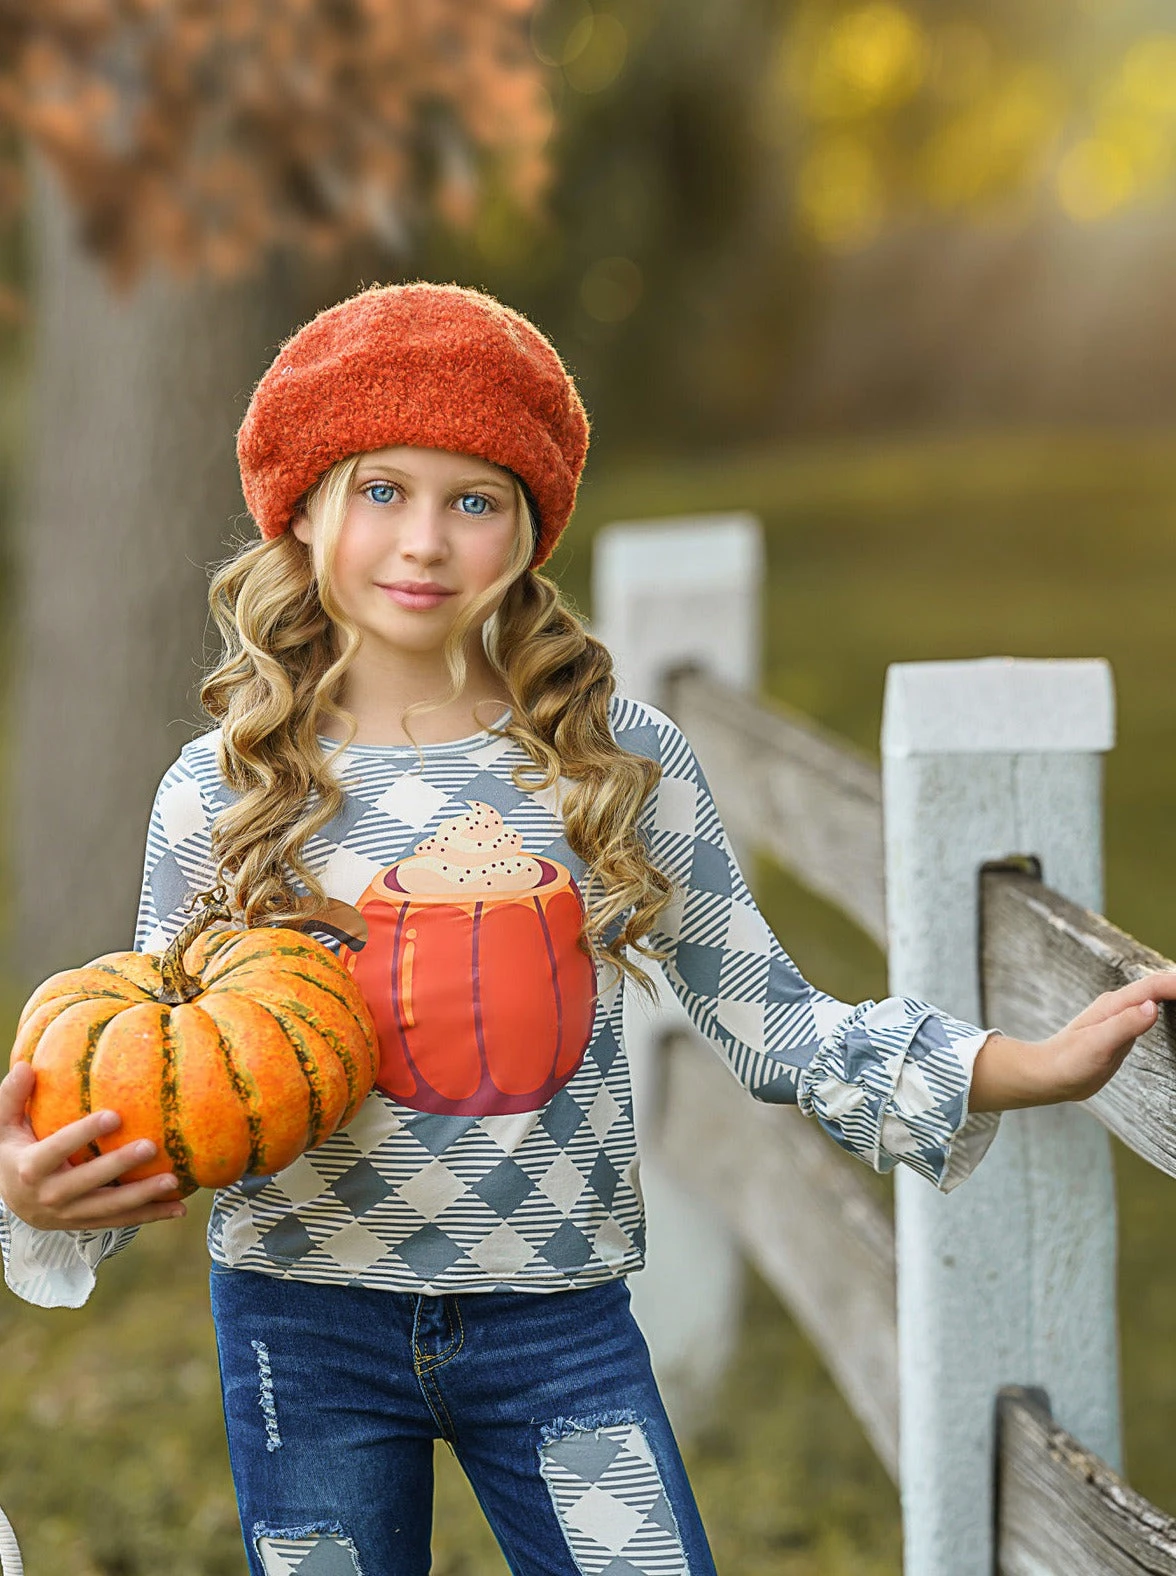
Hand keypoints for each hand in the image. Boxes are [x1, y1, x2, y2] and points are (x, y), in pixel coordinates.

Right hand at [0, 1061, 186, 1230]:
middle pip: (88, 1182)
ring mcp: (67, 1215)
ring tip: (172, 1181)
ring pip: (108, 1209)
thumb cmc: (11, 1151)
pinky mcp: (84, 1224)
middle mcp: (48, 1196)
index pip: (58, 1149)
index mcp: (29, 1168)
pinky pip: (119, 1222)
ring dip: (142, 1197)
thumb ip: (12, 1097)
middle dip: (119, 1166)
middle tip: (150, 1146)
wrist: (8, 1200)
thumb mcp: (3, 1126)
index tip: (113, 1115)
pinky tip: (178, 1207)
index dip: (83, 1133)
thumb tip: (25, 1066)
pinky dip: (149, 1216)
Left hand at [969, 970, 1175, 1112]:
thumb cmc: (1068, 1062)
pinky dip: (1165, 1010)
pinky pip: (1148, 1016)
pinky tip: (1172, 1012)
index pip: (1153, 986)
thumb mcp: (1098, 1044)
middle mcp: (1118, 1007)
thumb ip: (1124, 1024)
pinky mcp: (1121, 1033)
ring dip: (1173, 994)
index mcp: (1114, 1005)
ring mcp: (1120, 1019)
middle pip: (1156, 987)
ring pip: (1153, 999)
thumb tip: (1153, 1006)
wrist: (1048, 1076)